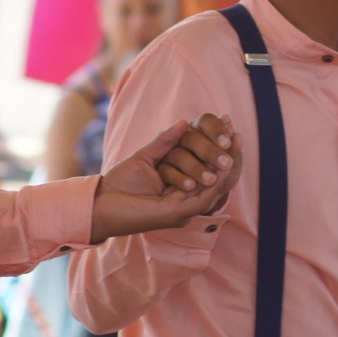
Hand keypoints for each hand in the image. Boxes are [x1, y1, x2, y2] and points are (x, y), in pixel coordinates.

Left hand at [89, 115, 240, 243]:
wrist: (100, 204)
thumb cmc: (119, 185)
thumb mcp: (145, 158)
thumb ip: (165, 142)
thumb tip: (185, 122)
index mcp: (180, 190)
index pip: (206, 168)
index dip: (217, 149)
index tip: (226, 128)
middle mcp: (186, 201)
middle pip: (215, 177)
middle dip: (228, 154)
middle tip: (237, 133)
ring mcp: (185, 210)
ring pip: (214, 186)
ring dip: (228, 164)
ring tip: (235, 143)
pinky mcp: (179, 214)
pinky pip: (205, 196)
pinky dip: (217, 180)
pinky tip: (224, 163)